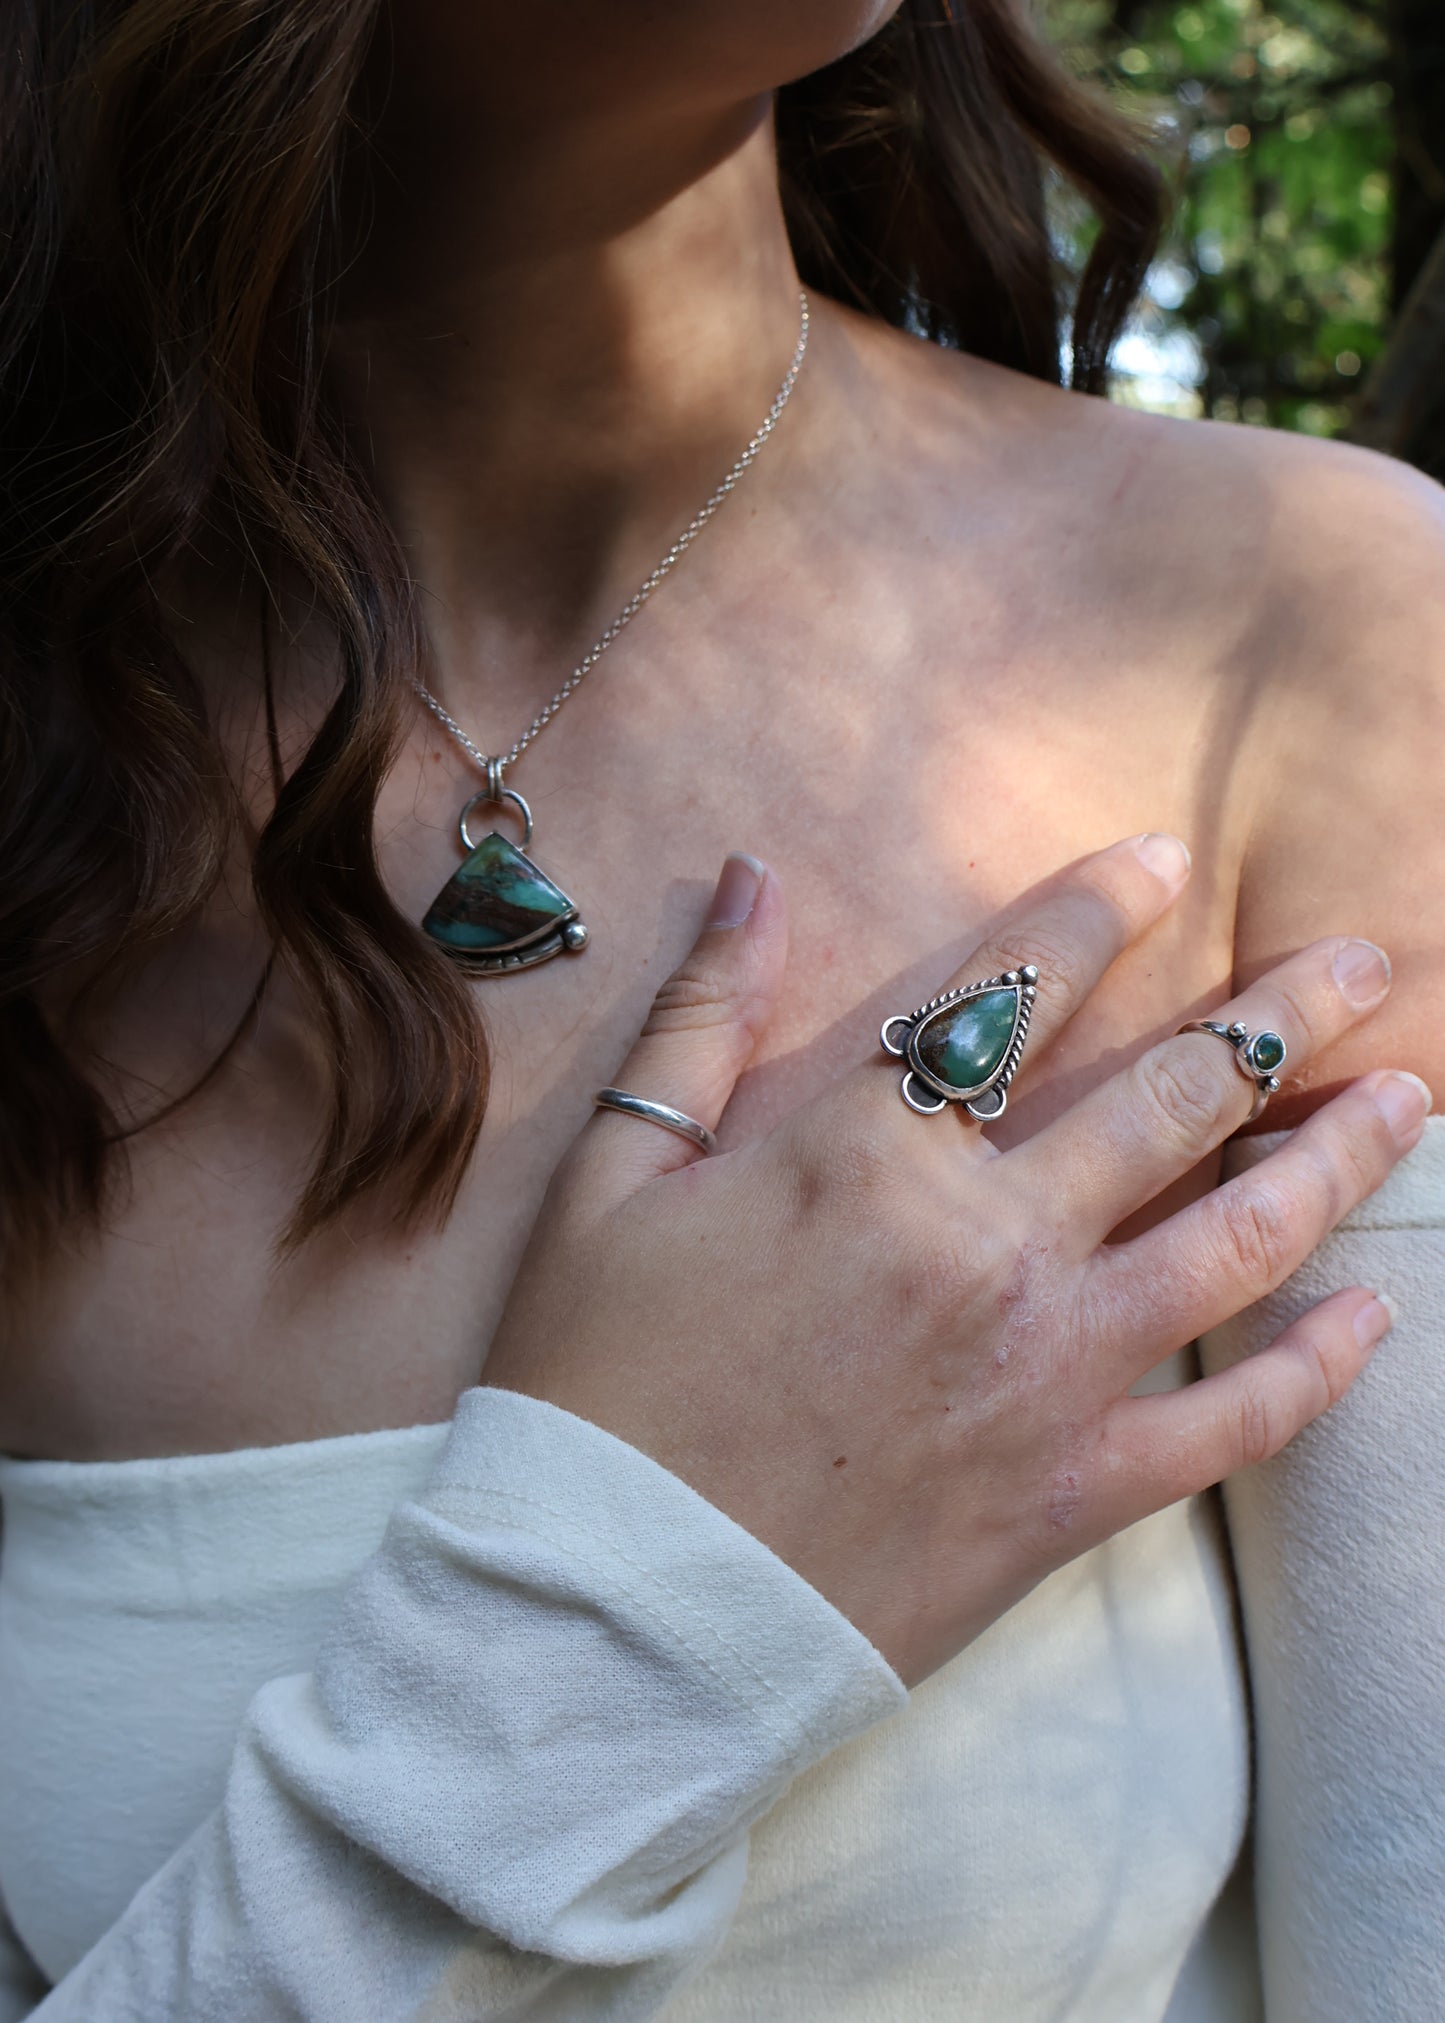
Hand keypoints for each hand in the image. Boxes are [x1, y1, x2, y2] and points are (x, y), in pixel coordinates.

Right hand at [482, 838, 1425, 1685]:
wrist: (610, 1619)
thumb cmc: (595, 1389)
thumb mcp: (613, 1180)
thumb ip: (700, 1016)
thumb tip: (750, 876)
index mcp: (868, 1155)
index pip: (1017, 991)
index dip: (1101, 909)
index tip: (1170, 859)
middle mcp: (988, 1243)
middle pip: (1174, 1094)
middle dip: (1278, 1011)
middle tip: (1360, 959)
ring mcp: (1050, 1370)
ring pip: (1242, 1235)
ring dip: (1338, 1153)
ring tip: (1404, 1093)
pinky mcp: (1076, 1492)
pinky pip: (1234, 1422)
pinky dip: (1318, 1366)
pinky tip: (1370, 1314)